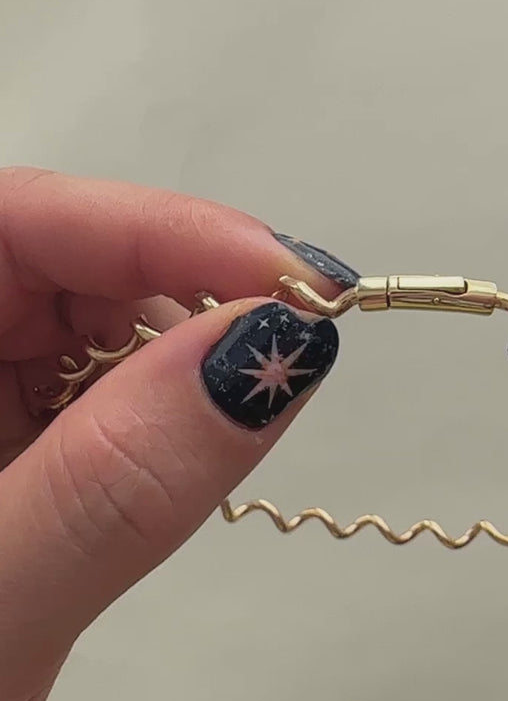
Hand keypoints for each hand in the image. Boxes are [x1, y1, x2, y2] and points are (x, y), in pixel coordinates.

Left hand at [0, 168, 357, 700]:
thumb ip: (116, 480)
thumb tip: (271, 353)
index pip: (25, 220)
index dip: (167, 230)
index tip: (289, 280)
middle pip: (79, 265)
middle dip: (192, 299)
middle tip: (285, 347)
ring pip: (106, 325)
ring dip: (187, 360)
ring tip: (234, 414)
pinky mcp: (27, 433)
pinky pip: (114, 385)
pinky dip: (173, 408)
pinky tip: (189, 445)